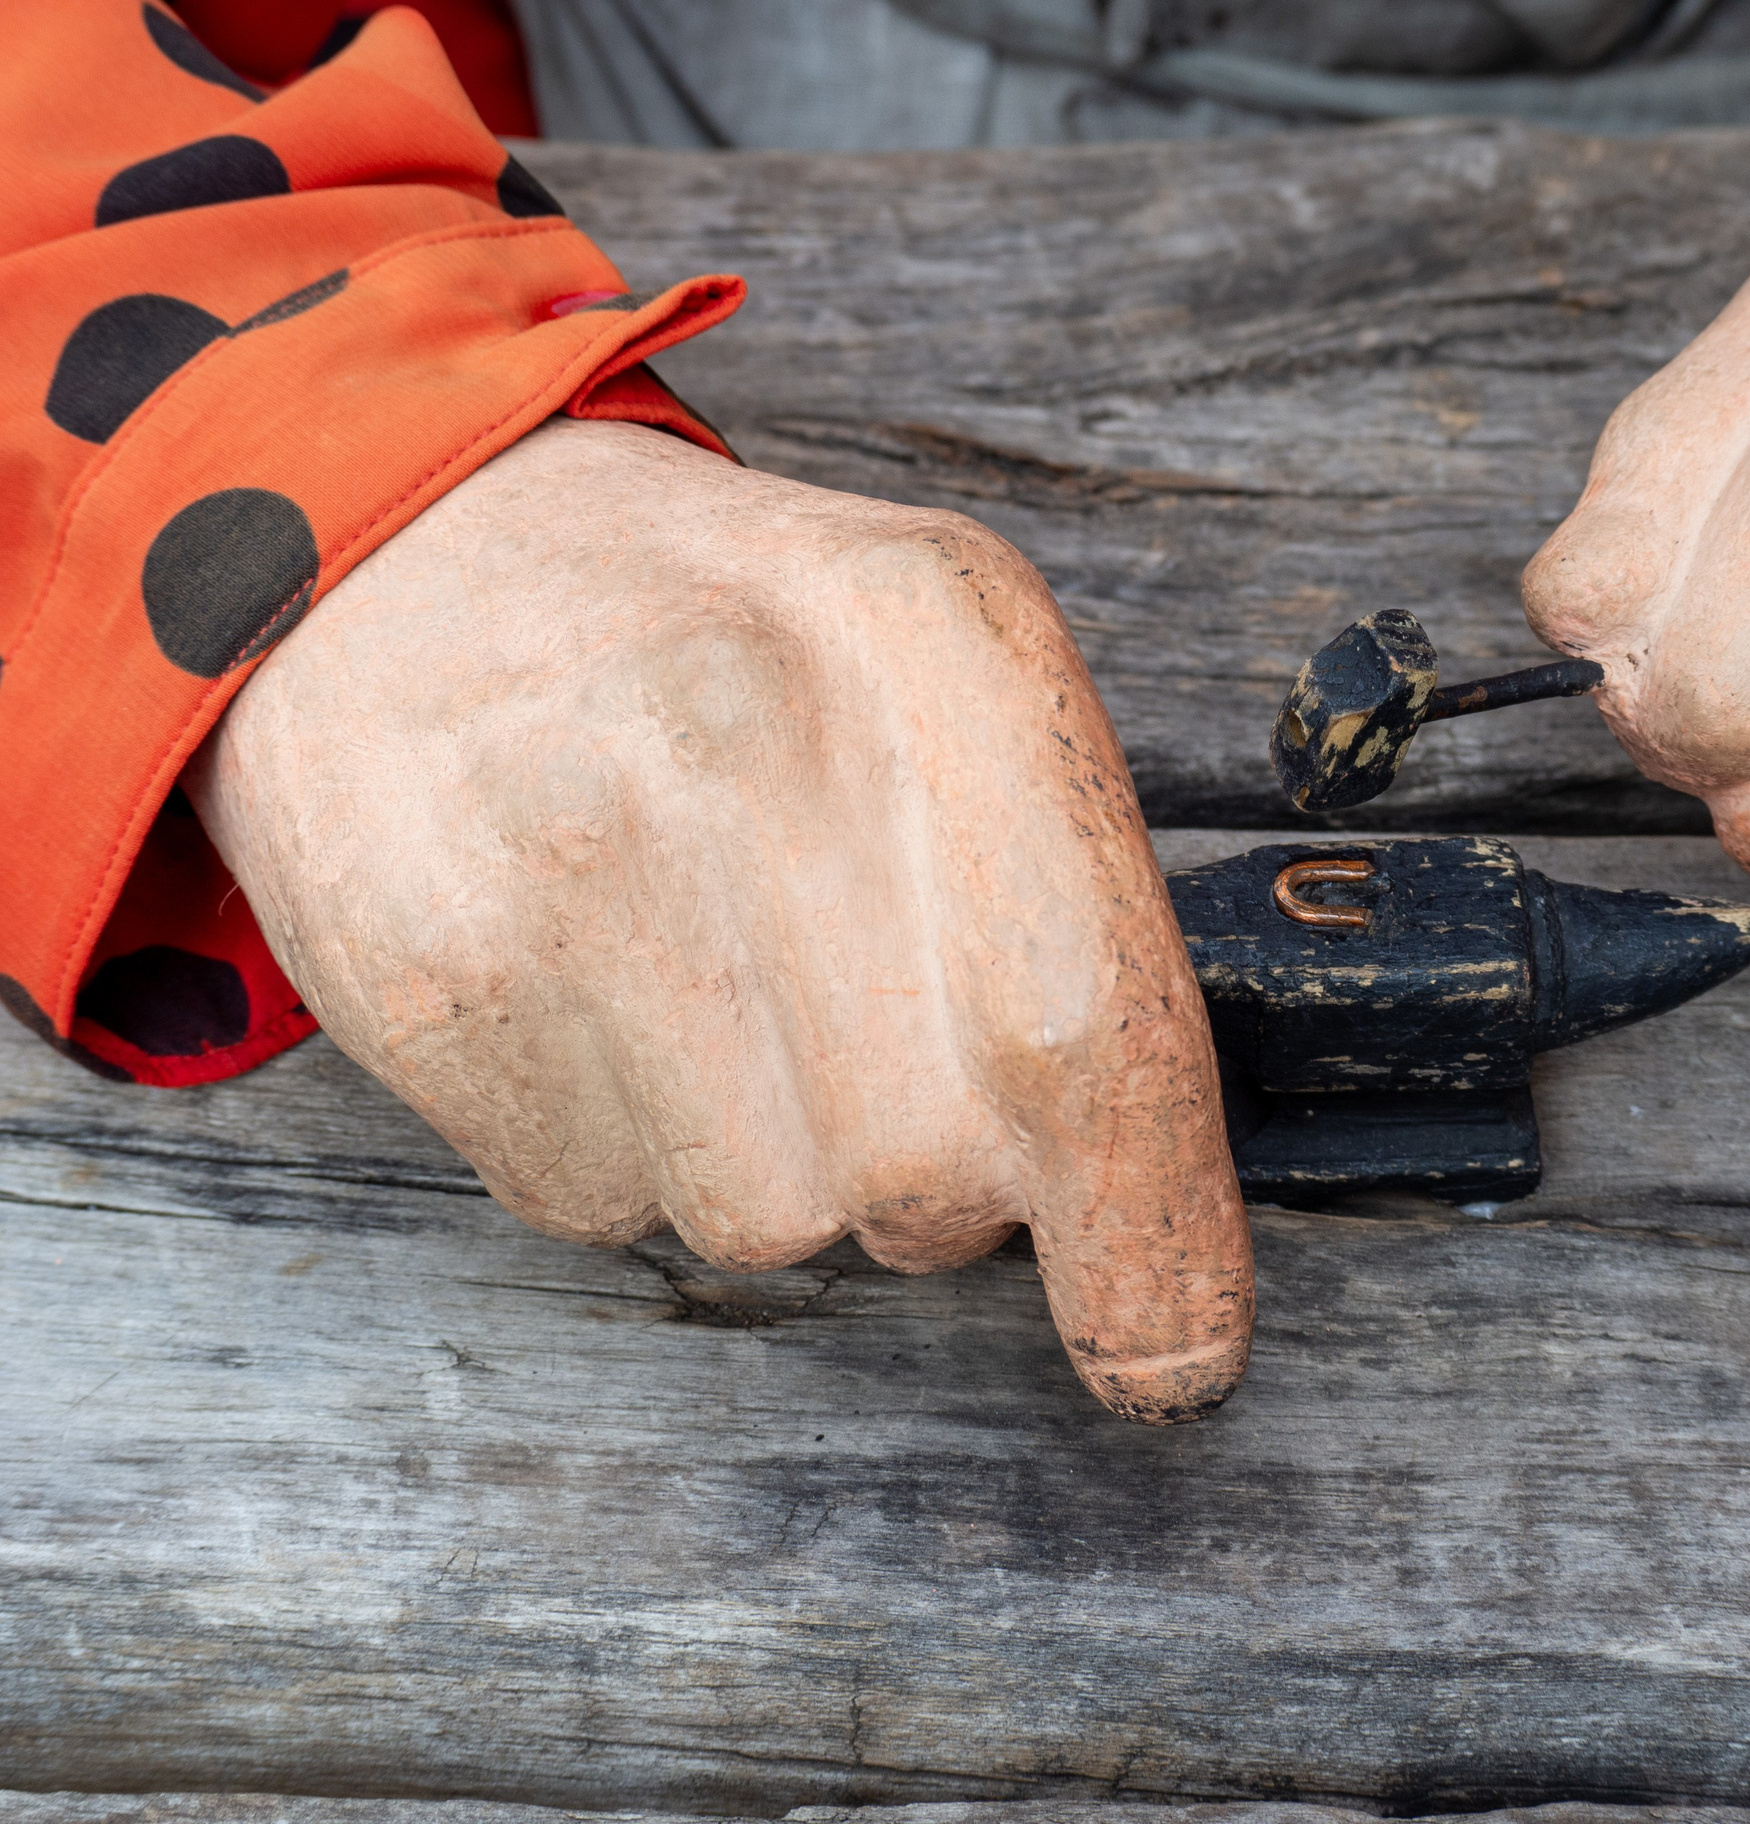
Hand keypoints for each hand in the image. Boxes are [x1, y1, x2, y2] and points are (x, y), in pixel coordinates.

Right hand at [185, 419, 1251, 1422]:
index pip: (1085, 1020)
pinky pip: (603, 1207)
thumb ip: (1078, 886)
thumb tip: (1146, 1208)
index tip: (1176, 1356)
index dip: (1149, 1232)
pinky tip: (604, 992)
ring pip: (769, 1223)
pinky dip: (636, 1149)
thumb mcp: (957, 657)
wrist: (406, 559)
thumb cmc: (744, 646)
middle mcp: (753, 737)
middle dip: (946, 1178)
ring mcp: (568, 863)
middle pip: (931, 1174)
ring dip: (783, 1164)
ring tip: (725, 987)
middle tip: (877, 1029)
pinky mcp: (425, 978)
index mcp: (936, 635)